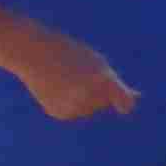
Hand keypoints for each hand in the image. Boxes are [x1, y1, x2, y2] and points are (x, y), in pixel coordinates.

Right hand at [12, 31, 138, 124]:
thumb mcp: (96, 63)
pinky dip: (69, 102)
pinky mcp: (61, 114)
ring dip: (83, 97)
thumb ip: (115, 84)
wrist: (30, 52)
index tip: (128, 102)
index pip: (125, 104)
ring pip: (89, 108)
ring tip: (65, 79)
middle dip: (98, 91)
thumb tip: (134, 101)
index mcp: (102, 79)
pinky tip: (56, 89)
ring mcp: (73, 107)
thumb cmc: (68, 53)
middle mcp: (89, 96)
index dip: (126, 103)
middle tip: (78, 73)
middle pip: (104, 102)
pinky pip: (74, 111)